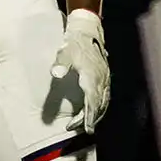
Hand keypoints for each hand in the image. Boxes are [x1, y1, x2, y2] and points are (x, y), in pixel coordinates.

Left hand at [50, 10, 109, 134]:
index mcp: (92, 77)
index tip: (88, 129)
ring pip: (102, 103)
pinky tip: (91, 112)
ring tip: (82, 125)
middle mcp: (101, 80)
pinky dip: (98, 108)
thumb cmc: (75, 43)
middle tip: (76, 129)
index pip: (92, 101)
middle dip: (89, 120)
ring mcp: (104, 80)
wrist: (89, 30)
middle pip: (98, 106)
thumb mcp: (65, 52)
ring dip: (94, 115)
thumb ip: (60, 63)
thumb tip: (55, 74)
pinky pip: (104, 98)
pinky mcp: (104, 79)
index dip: (90, 117)